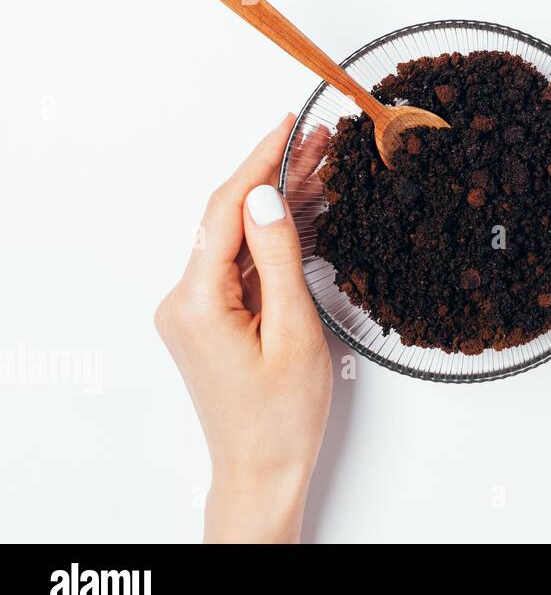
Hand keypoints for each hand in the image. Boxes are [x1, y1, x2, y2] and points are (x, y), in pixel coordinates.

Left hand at [155, 114, 332, 542]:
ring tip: (322, 164)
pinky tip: (303, 211)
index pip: (228, 210)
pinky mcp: (210, 317)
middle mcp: (185, 300)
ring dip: (278, 202)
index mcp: (198, 302)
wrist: (263, 469)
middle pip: (231, 217)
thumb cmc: (282, 417)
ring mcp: (195, 309)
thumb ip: (278, 258)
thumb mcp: (295, 331)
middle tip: (322, 140)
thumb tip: (268, 195)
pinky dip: (272, 236)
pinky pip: (240, 262)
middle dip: (276, 174)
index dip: (261, 162)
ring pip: (237, 237)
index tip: (289, 125)